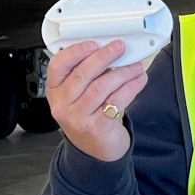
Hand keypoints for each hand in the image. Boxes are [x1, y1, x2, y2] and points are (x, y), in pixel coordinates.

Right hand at [45, 38, 149, 160]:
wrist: (96, 151)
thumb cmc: (88, 118)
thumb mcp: (78, 96)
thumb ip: (86, 74)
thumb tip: (108, 50)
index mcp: (55, 92)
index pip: (57, 66)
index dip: (75, 52)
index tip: (93, 43)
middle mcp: (63, 105)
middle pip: (82, 74)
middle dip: (104, 56)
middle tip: (119, 47)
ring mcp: (79, 118)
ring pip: (101, 86)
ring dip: (122, 72)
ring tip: (135, 66)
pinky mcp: (98, 127)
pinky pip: (116, 100)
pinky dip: (131, 87)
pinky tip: (139, 80)